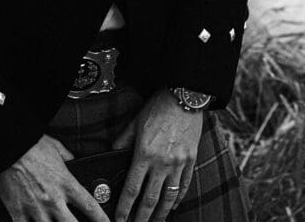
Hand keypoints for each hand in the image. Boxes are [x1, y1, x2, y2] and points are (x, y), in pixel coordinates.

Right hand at [0, 134, 109, 221]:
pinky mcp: (17, 213)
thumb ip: (69, 158)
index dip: (101, 218)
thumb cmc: (33, 145)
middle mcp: (53, 200)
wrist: (9, 147)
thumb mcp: (57, 148)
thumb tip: (75, 162)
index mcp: (66, 183)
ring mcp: (35, 209)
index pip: (90, 205)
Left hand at [112, 89, 202, 221]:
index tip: (119, 220)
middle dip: (141, 218)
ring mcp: (178, 162)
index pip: (132, 189)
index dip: (124, 208)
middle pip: (150, 199)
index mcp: (144, 154)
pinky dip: (179, 198)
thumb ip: (123, 141)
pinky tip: (174, 205)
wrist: (184, 96)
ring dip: (161, 214)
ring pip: (169, 197)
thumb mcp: (135, 122)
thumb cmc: (158, 107)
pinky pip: (185, 184)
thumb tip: (113, 153)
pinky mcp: (191, 159)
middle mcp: (161, 162)